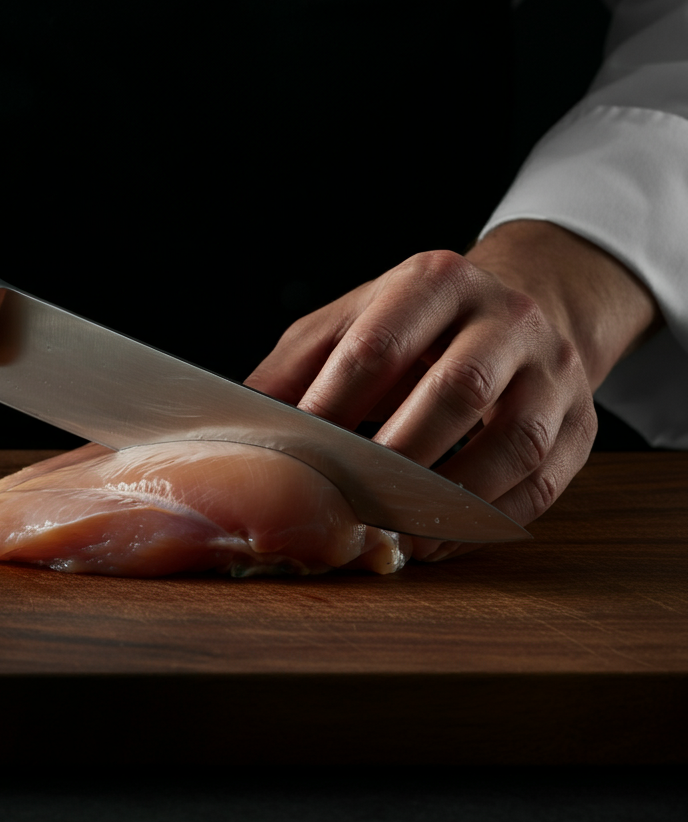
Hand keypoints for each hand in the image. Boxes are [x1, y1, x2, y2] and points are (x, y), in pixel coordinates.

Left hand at [246, 224, 660, 548]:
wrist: (525, 305)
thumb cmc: (418, 324)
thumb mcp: (352, 320)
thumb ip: (296, 364)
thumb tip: (239, 421)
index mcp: (435, 282)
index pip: (380, 344)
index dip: (336, 404)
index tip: (301, 453)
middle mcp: (505, 317)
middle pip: (456, 391)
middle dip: (399, 456)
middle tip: (350, 502)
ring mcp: (553, 370)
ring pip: (513, 441)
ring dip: (451, 497)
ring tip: (395, 530)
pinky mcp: (581, 422)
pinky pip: (543, 481)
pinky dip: (489, 519)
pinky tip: (441, 539)